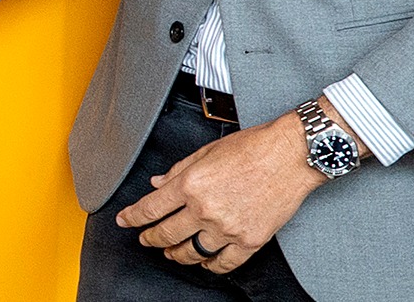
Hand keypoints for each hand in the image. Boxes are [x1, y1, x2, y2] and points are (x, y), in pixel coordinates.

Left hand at [115, 113, 325, 272]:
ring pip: (192, 252)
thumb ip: (178, 170)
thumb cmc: (251, 147)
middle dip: (150, 239)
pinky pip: (224, 262)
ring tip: (171, 253)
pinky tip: (204, 262)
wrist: (290, 155)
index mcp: (190, 184)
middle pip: (166, 234)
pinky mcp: (250, 240)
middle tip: (145, 240)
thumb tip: (157, 183)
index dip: (132, 218)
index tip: (124, 221)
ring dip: (176, 255)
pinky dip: (210, 265)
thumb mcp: (205, 152)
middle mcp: (205, 209)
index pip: (150, 208)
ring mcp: (227, 228)